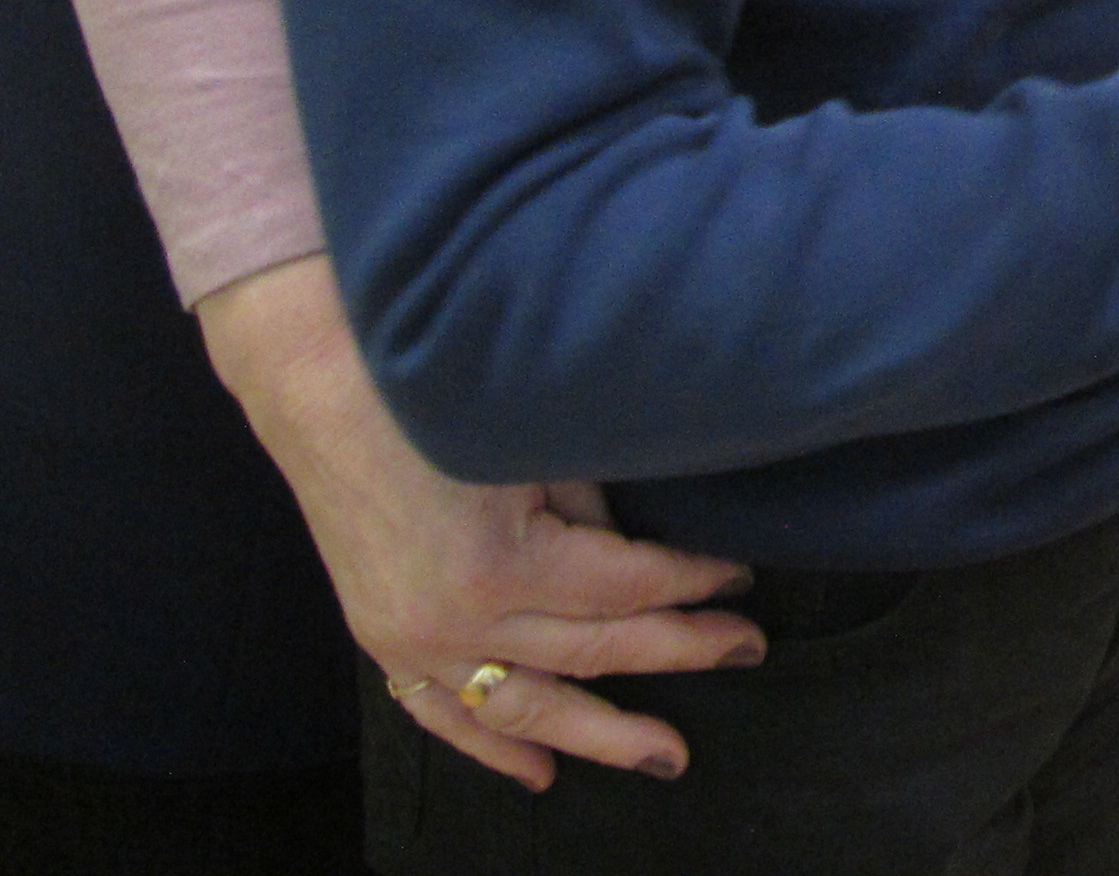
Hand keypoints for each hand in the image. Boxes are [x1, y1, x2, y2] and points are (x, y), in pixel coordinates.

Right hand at [196, 255, 761, 790]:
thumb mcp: (539, 444)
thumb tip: (651, 559)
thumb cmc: (442, 398)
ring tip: (664, 755)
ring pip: (523, 709)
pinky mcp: (382, 642)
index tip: (742, 578)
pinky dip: (492, 748)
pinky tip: (540, 774)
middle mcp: (458, 620)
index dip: (694, 583)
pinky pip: (442, 715)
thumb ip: (594, 509)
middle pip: (594, 654)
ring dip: (598, 736)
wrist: (326, 389)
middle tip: (748, 651)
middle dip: (680, 653)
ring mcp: (413, 642)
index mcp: (504, 564)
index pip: (628, 587)